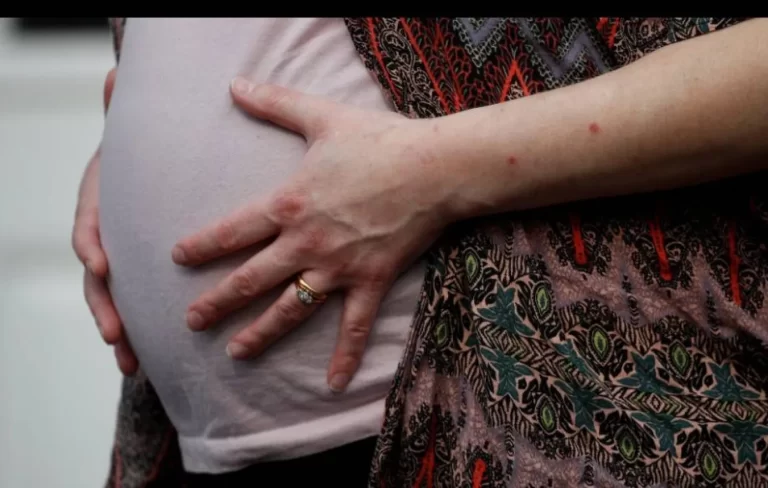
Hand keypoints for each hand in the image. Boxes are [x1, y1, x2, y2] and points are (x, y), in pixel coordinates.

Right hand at [72, 68, 137, 375]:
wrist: (144, 176)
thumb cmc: (141, 159)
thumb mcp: (134, 138)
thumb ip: (122, 114)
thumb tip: (115, 76)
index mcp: (99, 204)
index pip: (89, 226)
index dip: (92, 245)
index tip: (101, 265)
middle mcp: (102, 237)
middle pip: (96, 277)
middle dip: (104, 306)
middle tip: (114, 335)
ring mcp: (115, 260)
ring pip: (111, 301)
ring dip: (118, 331)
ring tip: (129, 361)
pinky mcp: (133, 277)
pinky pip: (131, 307)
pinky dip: (134, 332)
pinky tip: (142, 360)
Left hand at [172, 77, 452, 391]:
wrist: (433, 169)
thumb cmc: (378, 141)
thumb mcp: (321, 117)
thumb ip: (274, 103)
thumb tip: (235, 84)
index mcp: (289, 204)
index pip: (233, 231)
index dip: (202, 245)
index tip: (177, 259)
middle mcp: (305, 243)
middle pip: (250, 279)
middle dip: (217, 302)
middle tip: (191, 322)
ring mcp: (337, 268)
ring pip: (289, 309)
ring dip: (260, 333)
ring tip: (236, 353)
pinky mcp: (370, 281)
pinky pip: (353, 325)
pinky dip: (345, 356)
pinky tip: (332, 383)